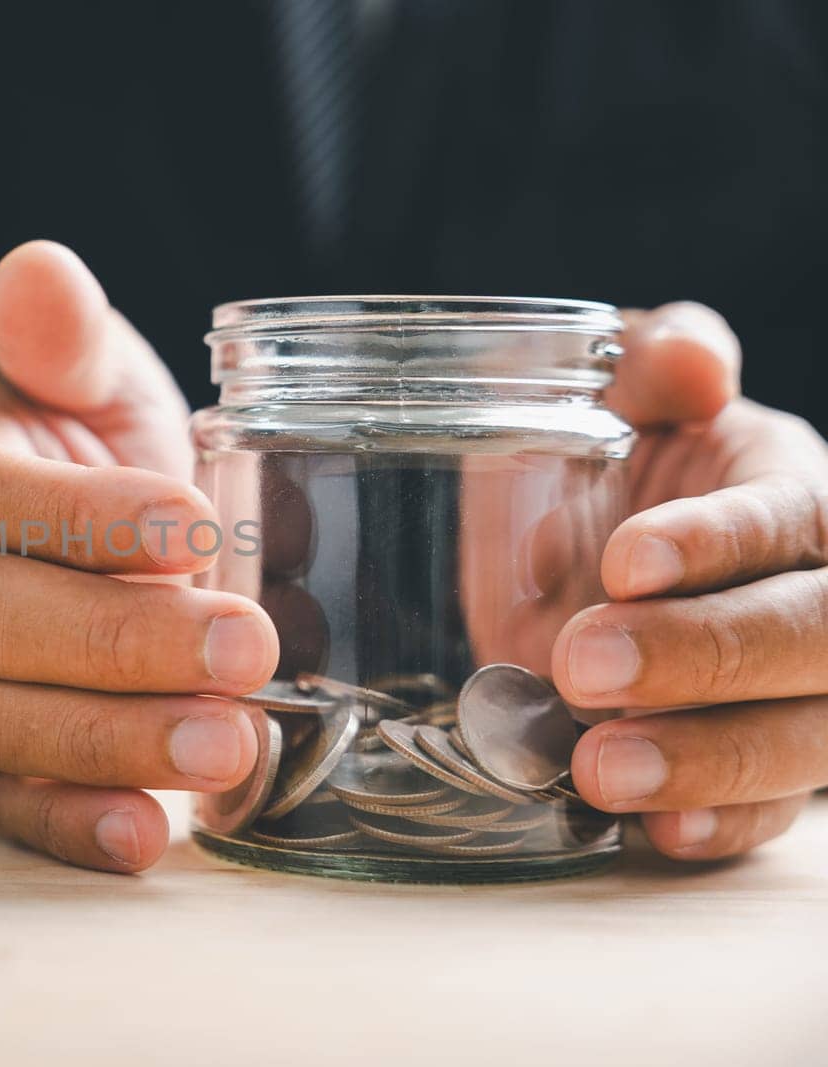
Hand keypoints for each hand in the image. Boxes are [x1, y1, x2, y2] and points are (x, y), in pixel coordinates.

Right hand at [0, 241, 279, 872]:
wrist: (43, 540)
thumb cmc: (78, 450)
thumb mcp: (83, 378)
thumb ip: (62, 338)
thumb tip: (40, 267)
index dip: (86, 517)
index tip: (194, 526)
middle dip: (115, 642)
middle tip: (242, 649)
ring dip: (109, 740)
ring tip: (227, 745)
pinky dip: (66, 827)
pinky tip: (142, 839)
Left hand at [553, 303, 827, 859]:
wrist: (564, 549)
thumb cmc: (603, 458)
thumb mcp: (610, 388)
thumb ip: (652, 360)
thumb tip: (692, 360)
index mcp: (793, 488)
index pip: (791, 517)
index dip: (717, 542)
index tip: (623, 561)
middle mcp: (819, 593)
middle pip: (816, 634)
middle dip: (708, 653)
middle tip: (584, 662)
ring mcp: (802, 690)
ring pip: (809, 735)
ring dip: (709, 757)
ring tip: (600, 766)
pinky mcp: (765, 765)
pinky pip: (775, 809)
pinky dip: (723, 824)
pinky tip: (660, 831)